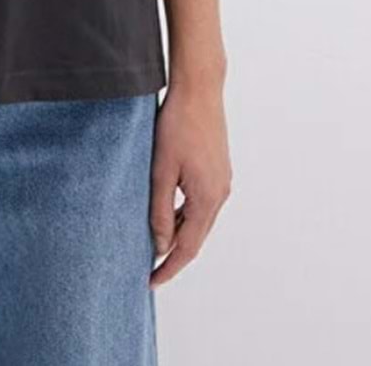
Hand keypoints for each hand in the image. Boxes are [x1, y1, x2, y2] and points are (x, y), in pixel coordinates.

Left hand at [148, 82, 231, 287]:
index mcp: (207, 198)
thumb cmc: (177, 125)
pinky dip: (185, 214)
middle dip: (174, 254)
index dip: (169, 267)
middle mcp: (220, 194)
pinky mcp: (218, 170)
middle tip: (149, 268)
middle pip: (196, 236)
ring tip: (154, 242)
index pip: (188, 247)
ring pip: (199, 220)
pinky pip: (202, 203)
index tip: (151, 282)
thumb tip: (160, 245)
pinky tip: (168, 213)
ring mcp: (222, 181)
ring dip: (179, 233)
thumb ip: (160, 210)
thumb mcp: (161, 170)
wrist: (200, 89)